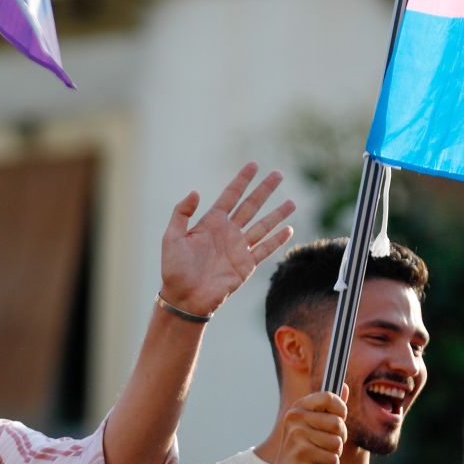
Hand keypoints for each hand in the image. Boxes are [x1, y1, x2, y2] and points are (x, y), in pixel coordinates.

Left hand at [159, 163, 294, 316]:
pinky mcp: (246, 265)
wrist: (185, 298)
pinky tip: (289, 229)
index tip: (253, 165)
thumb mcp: (172, 237)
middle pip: (251, 206)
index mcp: (211, 223)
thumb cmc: (174, 268)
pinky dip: (277, 240)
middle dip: (264, 190)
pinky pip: (265, 249)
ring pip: (263, 226)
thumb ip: (181, 213)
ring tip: (292, 202)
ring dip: (277, 214)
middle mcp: (228, 232)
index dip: (242, 180)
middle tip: (278, 174)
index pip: (230, 196)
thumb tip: (195, 192)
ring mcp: (238, 248)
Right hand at [265, 389, 347, 463]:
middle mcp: (295, 417)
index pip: (329, 397)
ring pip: (337, 442)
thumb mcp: (316, 425)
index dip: (341, 410)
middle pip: (338, 423)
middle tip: (327, 445)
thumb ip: (330, 407)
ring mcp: (296, 434)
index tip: (339, 419)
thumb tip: (344, 386)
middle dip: (340, 438)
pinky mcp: (301, 452)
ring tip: (321, 456)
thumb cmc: (306, 449)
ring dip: (335, 454)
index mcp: (299, 407)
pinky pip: (332, 458)